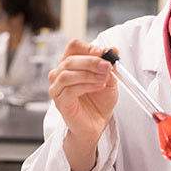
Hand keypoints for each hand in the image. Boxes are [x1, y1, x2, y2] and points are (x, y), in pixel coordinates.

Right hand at [48, 39, 116, 170]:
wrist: (97, 123)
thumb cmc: (100, 100)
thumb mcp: (109, 78)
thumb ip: (109, 64)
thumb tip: (113, 49)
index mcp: (71, 63)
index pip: (73, 46)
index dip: (88, 47)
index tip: (103, 52)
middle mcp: (60, 73)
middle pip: (70, 59)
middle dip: (91, 61)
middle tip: (107, 66)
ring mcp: (57, 88)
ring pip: (67, 74)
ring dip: (88, 74)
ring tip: (103, 79)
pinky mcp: (60, 102)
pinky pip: (69, 90)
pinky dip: (86, 86)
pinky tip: (98, 87)